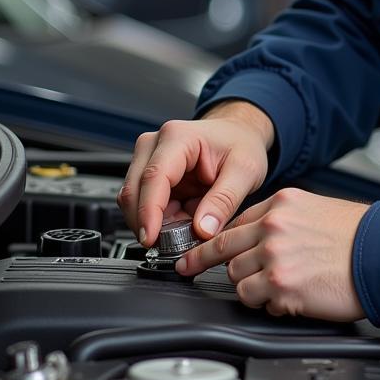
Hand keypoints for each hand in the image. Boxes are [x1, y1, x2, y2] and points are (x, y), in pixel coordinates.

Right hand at [118, 101, 275, 247]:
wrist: (239, 134)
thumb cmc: (241, 144)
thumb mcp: (245, 171)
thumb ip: (224, 200)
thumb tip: (202, 230)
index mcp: (178, 137)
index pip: (153, 177)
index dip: (148, 211)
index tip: (151, 239)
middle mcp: (155, 145)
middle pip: (134, 191)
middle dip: (149, 223)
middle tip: (175, 244)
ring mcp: (147, 159)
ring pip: (134, 202)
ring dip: (156, 223)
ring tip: (187, 229)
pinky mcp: (148, 176)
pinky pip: (144, 206)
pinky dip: (160, 221)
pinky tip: (182, 221)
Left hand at [176, 188, 369, 320]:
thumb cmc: (358, 236)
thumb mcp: (316, 210)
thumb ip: (282, 221)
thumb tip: (256, 238)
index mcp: (281, 204)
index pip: (234, 222)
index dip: (211, 239)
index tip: (194, 250)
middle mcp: (273, 226)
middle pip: (224, 249)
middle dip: (203, 262)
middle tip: (188, 270)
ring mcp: (275, 256)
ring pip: (236, 278)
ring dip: (250, 287)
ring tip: (277, 289)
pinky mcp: (282, 285)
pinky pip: (255, 300)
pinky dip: (268, 305)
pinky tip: (290, 299)